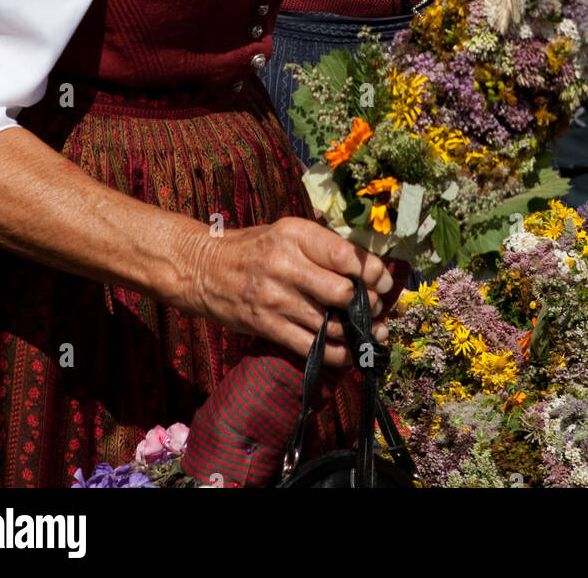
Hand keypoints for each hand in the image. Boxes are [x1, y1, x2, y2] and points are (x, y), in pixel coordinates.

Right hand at [185, 216, 393, 366]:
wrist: (204, 269)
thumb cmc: (254, 249)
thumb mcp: (286, 232)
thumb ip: (322, 246)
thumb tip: (368, 268)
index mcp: (295, 234)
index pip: (346, 255)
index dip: (373, 272)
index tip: (383, 282)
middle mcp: (286, 264)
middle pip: (343, 292)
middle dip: (366, 305)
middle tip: (372, 309)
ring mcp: (275, 297)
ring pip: (330, 324)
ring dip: (355, 333)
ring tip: (368, 333)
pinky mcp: (266, 325)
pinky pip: (311, 347)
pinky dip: (335, 354)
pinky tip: (347, 352)